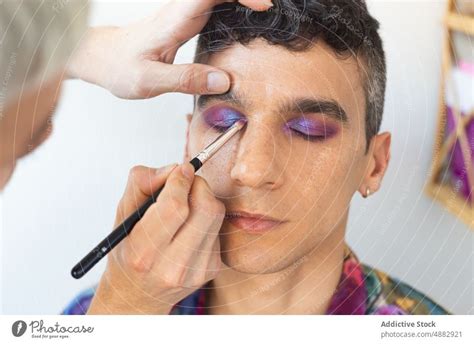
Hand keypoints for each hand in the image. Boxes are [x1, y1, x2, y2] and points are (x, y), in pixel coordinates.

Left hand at [67, 0, 272, 97]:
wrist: (102, 58)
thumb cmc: (120, 67)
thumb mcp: (149, 81)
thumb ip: (185, 80)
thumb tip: (224, 80)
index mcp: (174, 21)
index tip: (264, 6)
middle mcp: (181, 12)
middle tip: (271, 11)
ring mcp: (183, 15)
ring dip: (241, 1)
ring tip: (264, 16)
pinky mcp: (185, 22)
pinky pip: (214, 7)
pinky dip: (233, 9)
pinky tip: (244, 21)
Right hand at [87, 162, 225, 313]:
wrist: (139, 295)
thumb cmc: (128, 249)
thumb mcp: (122, 215)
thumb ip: (142, 184)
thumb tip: (175, 169)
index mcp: (143, 253)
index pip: (175, 207)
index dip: (181, 181)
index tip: (181, 169)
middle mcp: (173, 267)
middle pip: (206, 208)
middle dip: (198, 186)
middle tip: (186, 182)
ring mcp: (196, 271)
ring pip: (216, 214)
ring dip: (203, 199)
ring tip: (186, 204)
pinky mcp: (212, 269)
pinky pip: (218, 228)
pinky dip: (206, 218)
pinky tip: (190, 226)